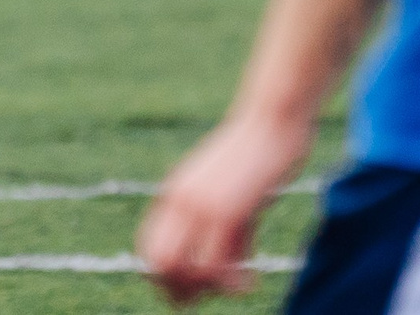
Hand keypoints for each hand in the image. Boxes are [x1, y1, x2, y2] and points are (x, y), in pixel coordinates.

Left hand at [137, 111, 310, 305]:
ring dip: (208, 290)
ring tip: (234, 288)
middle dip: (178, 292)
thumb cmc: (257, 159)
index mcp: (173, 194)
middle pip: (159, 266)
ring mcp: (200, 207)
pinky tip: (249, 283)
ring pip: (185, 270)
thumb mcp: (232, 197)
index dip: (163, 278)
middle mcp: (179, 201)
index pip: (148, 249)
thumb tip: (231, 275)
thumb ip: (225, 232)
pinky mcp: (227, 211)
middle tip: (204, 300)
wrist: (271, 121)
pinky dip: (232, 284)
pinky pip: (217, 265)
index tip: (188, 291)